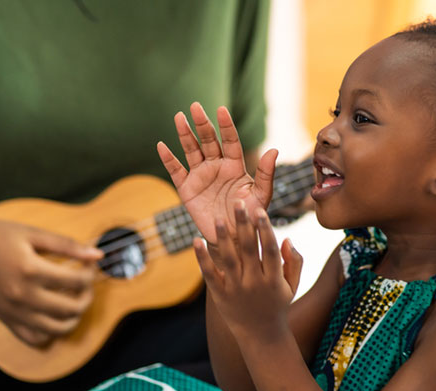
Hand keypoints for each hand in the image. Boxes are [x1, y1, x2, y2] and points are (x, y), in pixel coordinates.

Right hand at [0, 219, 102, 346]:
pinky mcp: (6, 320)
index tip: (89, 265)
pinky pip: (35, 338)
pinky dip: (50, 332)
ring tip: (74, 301)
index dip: (90, 273)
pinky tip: (53, 316)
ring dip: (74, 317)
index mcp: (31, 270)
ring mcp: (15, 312)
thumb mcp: (33, 233)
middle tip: (86, 284)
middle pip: (72, 308)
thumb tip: (97, 255)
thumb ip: (67, 245)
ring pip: (58, 329)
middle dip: (87, 296)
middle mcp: (23, 296)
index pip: (76, 281)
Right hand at [157, 103, 278, 242]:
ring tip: (179, 117)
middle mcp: (217, 167)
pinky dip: (168, 159)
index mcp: (235, 166)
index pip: (230, 141)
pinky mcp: (187, 189)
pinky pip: (176, 171)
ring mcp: (201, 176)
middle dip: (202, 124)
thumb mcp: (260, 196)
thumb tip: (274, 150)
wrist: (232, 238)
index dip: (226, 126)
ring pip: (192, 150)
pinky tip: (161, 146)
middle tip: (195, 106)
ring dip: (185, 134)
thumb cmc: (250, 217)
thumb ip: (265, 174)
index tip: (221, 110)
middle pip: (208, 141)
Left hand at [193, 202, 303, 337]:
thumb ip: (295, 262)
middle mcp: (255, 284)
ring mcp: (236, 290)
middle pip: (249, 250)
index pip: (270, 249)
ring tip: (218, 219)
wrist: (261, 336)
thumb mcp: (293, 285)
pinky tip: (196, 240)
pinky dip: (202, 258)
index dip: (265, 229)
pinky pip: (210, 275)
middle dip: (244, 225)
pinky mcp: (220, 296)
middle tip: (238, 202)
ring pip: (229, 260)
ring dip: (223, 238)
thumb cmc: (278, 305)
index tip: (260, 210)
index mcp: (274, 279)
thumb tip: (287, 238)